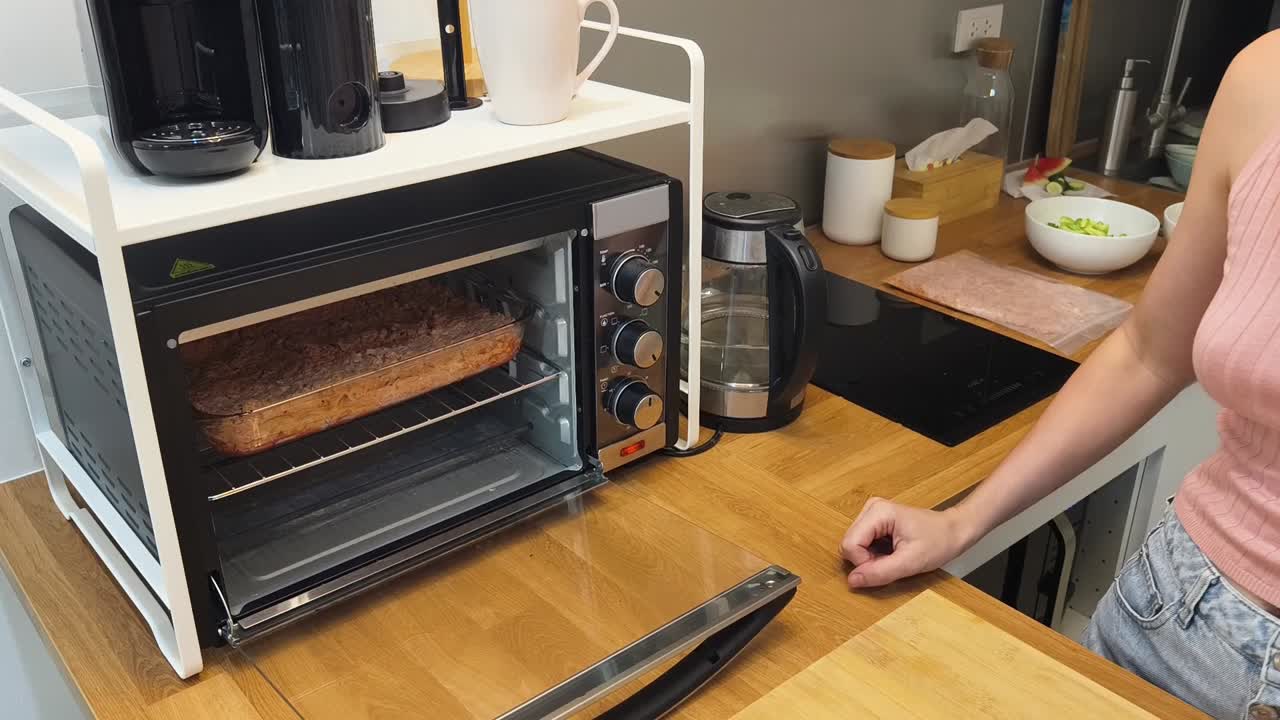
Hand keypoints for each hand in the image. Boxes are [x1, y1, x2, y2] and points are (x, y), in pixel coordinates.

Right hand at [839, 498, 978, 588]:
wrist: (954, 531)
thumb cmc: (939, 542)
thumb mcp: (911, 562)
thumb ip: (880, 572)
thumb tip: (852, 581)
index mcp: (878, 512)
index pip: (849, 545)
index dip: (864, 564)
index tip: (888, 566)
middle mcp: (870, 508)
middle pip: (849, 545)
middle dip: (868, 561)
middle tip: (893, 562)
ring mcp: (871, 513)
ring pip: (854, 546)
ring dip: (871, 559)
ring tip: (895, 557)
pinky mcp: (873, 521)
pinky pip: (862, 545)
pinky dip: (875, 555)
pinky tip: (892, 552)